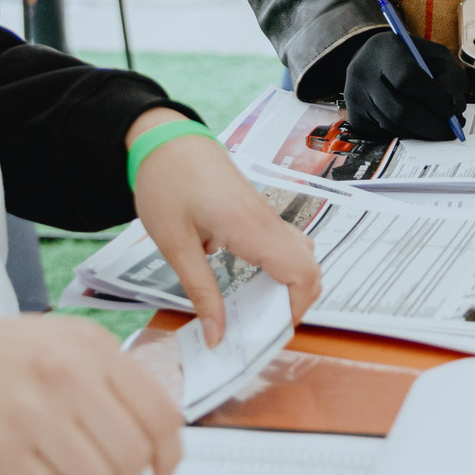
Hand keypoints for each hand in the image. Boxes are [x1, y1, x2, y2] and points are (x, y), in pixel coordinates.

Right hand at [0, 310, 181, 474]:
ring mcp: (34, 413)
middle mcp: (68, 375)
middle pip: (133, 452)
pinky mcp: (2, 450)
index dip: (170, 450)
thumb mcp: (57, 341)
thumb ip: (106, 375)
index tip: (165, 467)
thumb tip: (152, 426)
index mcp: (89, 345)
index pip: (159, 409)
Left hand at [128, 108, 320, 346]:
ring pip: (301, 255)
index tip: (271, 334)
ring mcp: (265, 213)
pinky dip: (279, 269)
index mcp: (249, 226)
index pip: (301, 273)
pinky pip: (284, 244)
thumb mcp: (175, 245)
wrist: (164, 139)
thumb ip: (200, 292)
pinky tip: (249, 285)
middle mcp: (266, 219)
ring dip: (291, 285)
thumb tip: (217, 335)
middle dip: (297, 303)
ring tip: (258, 310)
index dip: (296, 309)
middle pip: (310, 267)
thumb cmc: (165, 183)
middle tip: (263, 328)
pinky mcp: (256, 211)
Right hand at [342, 30, 469, 141]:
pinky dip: (406, 134)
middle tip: (452, 131)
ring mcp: (354, 98)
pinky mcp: (354, 118)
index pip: (407, 78)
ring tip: (439, 128)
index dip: (434, 98)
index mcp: (383, 49)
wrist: (373, 60)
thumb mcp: (435, 56)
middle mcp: (362, 73)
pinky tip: (416, 126)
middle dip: (432, 125)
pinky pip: (385, 136)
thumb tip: (455, 109)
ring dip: (422, 133)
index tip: (453, 109)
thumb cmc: (411, 58)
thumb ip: (451, 78)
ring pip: (394, 127)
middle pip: (399, 111)